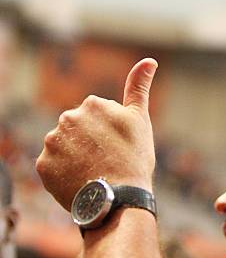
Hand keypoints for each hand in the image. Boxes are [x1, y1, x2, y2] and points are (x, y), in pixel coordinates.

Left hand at [36, 58, 157, 210]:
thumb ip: (139, 87)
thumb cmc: (135, 158)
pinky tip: (81, 181)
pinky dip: (65, 174)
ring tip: (95, 173)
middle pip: (79, 131)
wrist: (119, 197)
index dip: (111, 134)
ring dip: (76, 158)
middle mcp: (67, 118)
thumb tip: (150, 59)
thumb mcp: (140, 120)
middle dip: (90, 143)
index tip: (119, 147)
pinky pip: (53, 167)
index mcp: (92, 104)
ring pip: (65, 148)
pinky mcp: (43, 165)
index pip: (98, 117)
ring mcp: (53, 142)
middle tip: (108, 161)